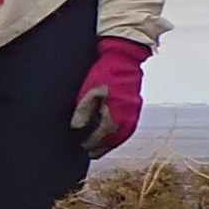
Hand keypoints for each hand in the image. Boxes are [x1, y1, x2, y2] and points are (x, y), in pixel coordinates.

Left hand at [71, 38, 148, 156]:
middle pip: (107, 146)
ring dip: (102, 144)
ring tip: (88, 144)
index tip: (74, 145)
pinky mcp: (134, 115)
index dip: (84, 146)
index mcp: (115, 120)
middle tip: (79, 147)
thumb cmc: (105, 73)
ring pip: (115, 141)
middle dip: (93, 148)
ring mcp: (132, 120)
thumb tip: (75, 129)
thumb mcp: (89, 91)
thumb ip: (82, 111)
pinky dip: (111, 136)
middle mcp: (126, 124)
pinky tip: (101, 135)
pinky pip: (121, 133)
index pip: (97, 142)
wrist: (125, 60)